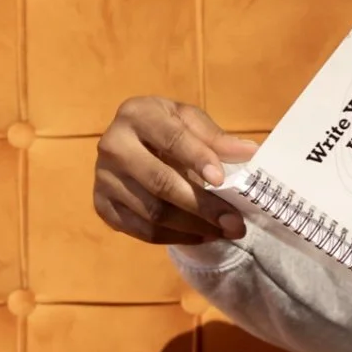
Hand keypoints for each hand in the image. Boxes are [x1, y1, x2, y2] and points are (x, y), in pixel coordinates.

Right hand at [92, 97, 258, 246]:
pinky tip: (201, 235)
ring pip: (151, 212)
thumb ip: (217, 138)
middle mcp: (112, 146)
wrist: (131, 142)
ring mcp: (103, 178)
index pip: (170, 138)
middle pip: (160, 182)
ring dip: (193, 227)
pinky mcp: (101, 205)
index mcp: (137, 114)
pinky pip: (140, 231)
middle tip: (235, 223)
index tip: (222, 179)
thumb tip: (250, 152)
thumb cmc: (167, 127)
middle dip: (202, 206)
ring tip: (225, 232)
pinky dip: (174, 237)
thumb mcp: (191, 121)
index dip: (197, 158)